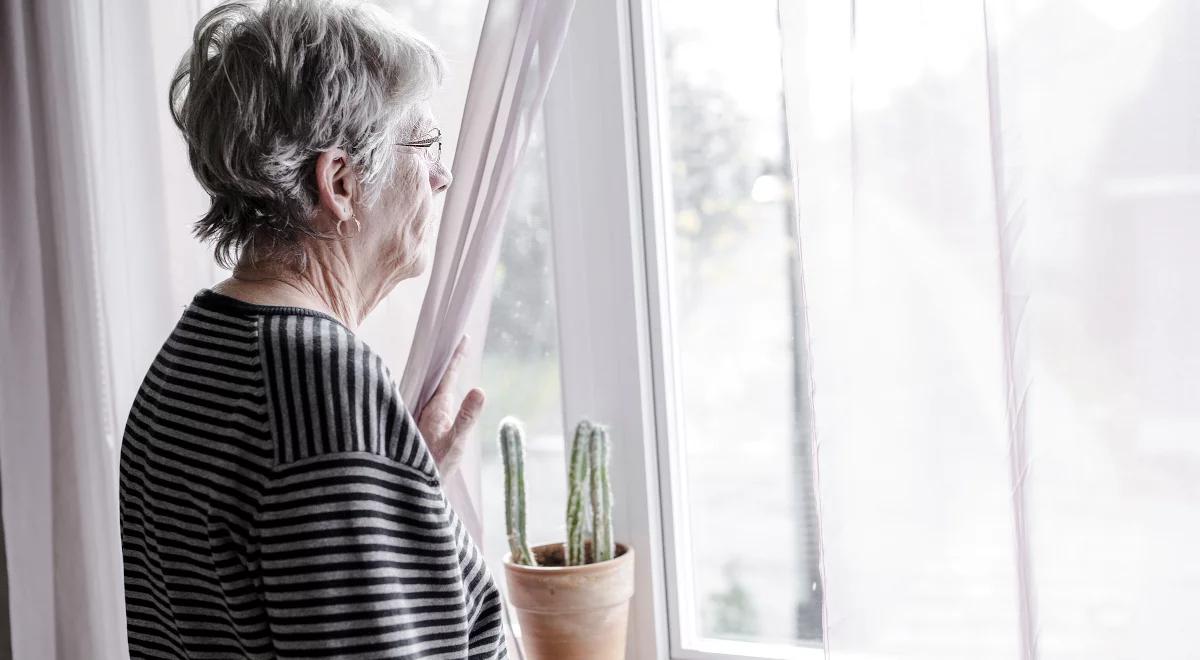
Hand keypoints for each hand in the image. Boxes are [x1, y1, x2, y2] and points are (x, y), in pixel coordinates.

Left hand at [417, 334, 484, 480]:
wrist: (411, 490)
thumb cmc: (432, 468)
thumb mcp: (453, 443)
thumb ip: (465, 417)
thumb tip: (480, 389)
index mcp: (436, 406)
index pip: (448, 375)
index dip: (457, 357)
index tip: (463, 337)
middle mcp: (428, 409)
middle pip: (438, 378)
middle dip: (448, 361)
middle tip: (457, 341)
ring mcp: (424, 418)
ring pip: (433, 390)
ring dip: (442, 375)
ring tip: (450, 361)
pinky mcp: (423, 428)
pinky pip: (431, 402)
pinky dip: (439, 391)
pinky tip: (441, 394)